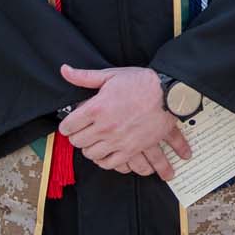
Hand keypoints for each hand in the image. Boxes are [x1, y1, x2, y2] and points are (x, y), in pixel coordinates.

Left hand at [58, 65, 192, 180]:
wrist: (169, 95)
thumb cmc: (142, 83)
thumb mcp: (111, 75)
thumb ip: (85, 76)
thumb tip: (65, 70)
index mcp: (96, 108)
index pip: (68, 126)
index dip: (67, 125)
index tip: (71, 124)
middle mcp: (105, 127)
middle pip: (77, 142)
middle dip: (77, 136)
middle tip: (82, 131)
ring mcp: (118, 140)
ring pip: (91, 154)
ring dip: (90, 148)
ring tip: (95, 141)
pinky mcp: (131, 150)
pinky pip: (109, 164)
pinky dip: (104, 160)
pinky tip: (106, 152)